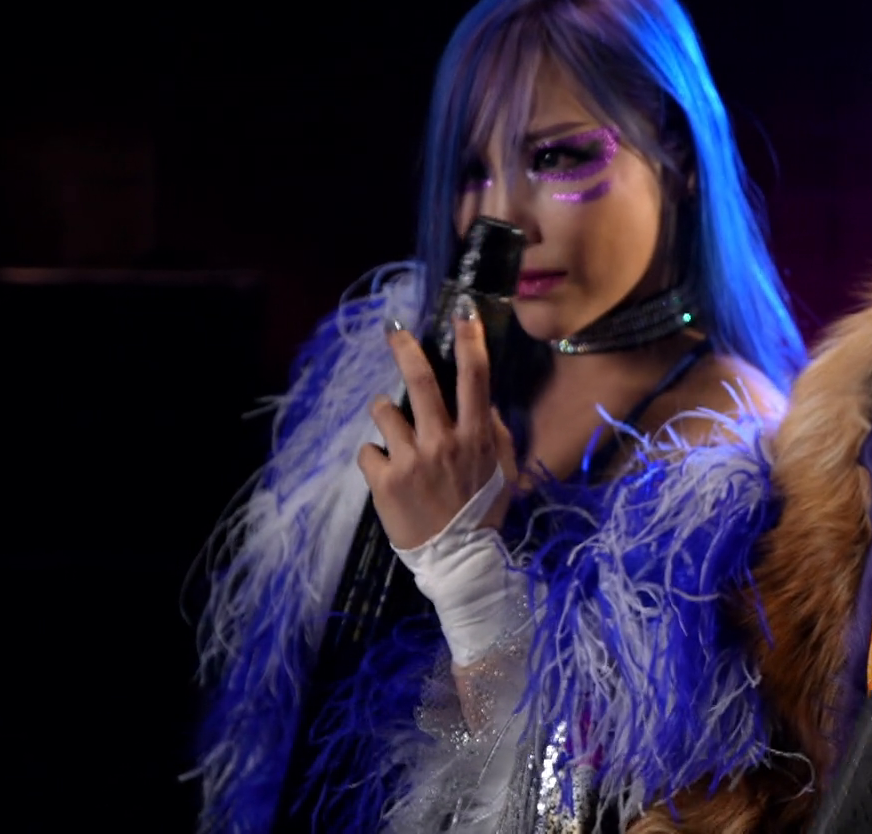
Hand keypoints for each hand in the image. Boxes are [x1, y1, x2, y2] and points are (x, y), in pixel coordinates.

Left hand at [359, 296, 520, 549]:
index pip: (476, 378)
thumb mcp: (503, 473)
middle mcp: (443, 441)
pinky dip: (375, 458)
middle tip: (393, 330)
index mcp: (476, 437)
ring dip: (384, 414)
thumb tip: (482, 403)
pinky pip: (368, 451)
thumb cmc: (483, 513)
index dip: (470, 341)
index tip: (463, 312)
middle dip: (405, 348)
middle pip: (420, 381)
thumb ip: (494, 434)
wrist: (457, 560)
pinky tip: (387, 474)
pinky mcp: (384, 480)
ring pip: (384, 412)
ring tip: (392, 431)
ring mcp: (411, 460)